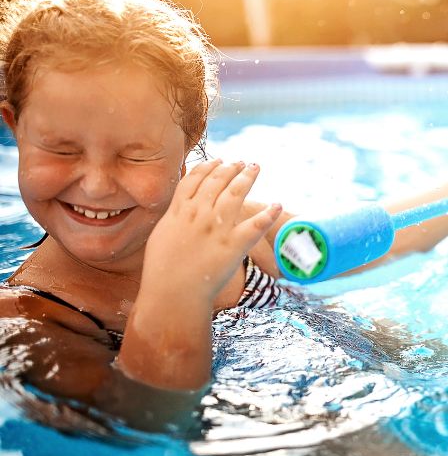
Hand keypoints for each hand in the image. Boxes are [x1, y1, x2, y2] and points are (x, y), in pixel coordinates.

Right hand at [141, 160, 281, 303]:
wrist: (172, 294)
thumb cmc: (162, 270)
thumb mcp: (162, 234)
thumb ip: (175, 216)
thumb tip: (182, 205)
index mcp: (179, 211)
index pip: (196, 179)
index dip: (210, 166)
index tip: (220, 160)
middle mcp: (199, 214)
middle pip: (218, 181)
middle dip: (232, 168)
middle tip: (242, 162)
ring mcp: (218, 228)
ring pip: (236, 193)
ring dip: (247, 177)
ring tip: (255, 167)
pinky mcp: (234, 245)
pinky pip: (255, 225)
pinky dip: (268, 214)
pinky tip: (277, 204)